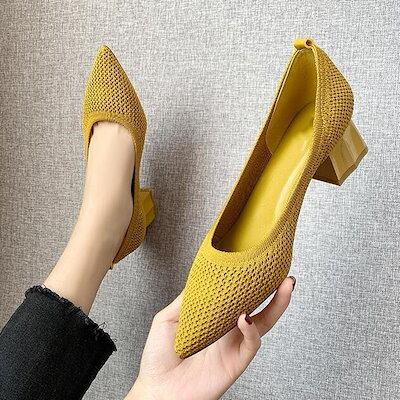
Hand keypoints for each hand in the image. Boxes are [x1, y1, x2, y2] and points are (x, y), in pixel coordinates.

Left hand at [127, 277, 294, 399]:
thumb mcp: (168, 318)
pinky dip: (252, 330)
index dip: (250, 283)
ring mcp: (232, 346)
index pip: (237, 298)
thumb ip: (186, 299)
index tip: (257, 265)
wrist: (156, 390)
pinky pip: (251, 345)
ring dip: (276, 305)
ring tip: (282, 287)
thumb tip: (200, 279)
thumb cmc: (158, 358)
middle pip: (258, 308)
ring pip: (263, 324)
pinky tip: (246, 318)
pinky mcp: (235, 362)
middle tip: (283, 275)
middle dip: (275, 291)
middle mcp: (227, 331)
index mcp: (213, 319)